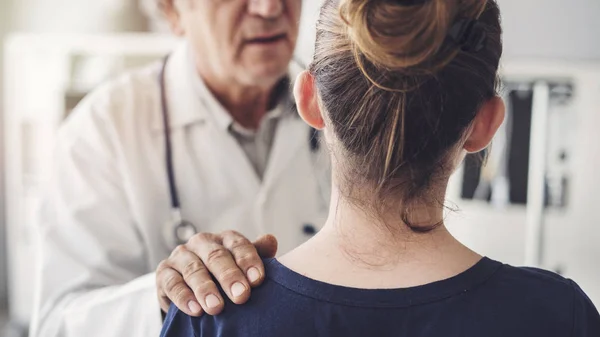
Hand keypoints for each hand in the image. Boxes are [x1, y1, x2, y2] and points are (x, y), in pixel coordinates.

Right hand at [156, 231, 277, 315]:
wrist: (190, 287)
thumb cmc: (223, 275)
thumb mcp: (241, 265)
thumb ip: (257, 254)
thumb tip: (271, 240)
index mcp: (224, 239)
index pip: (238, 244)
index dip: (248, 261)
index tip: (258, 280)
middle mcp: (202, 242)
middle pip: (216, 256)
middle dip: (230, 277)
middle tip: (242, 296)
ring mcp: (181, 256)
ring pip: (193, 269)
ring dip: (205, 289)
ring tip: (216, 308)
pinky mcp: (164, 272)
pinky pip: (172, 283)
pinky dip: (183, 297)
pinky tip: (195, 310)